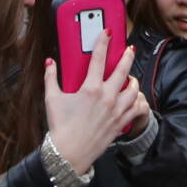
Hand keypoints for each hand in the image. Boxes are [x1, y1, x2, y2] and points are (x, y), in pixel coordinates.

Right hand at [43, 42, 143, 175]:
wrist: (69, 154)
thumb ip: (51, 77)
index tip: (108, 32)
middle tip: (129, 49)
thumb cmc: (60, 127)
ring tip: (131, 77)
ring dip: (134, 80)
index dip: (104, 42)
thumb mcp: (52, 99)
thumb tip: (49, 63)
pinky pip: (137, 108)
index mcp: (90, 88)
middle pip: (123, 70)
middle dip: (127, 56)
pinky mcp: (121, 123)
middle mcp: (107, 97)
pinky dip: (138, 101)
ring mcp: (116, 111)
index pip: (99, 58)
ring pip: (134, 89)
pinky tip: (134, 98)